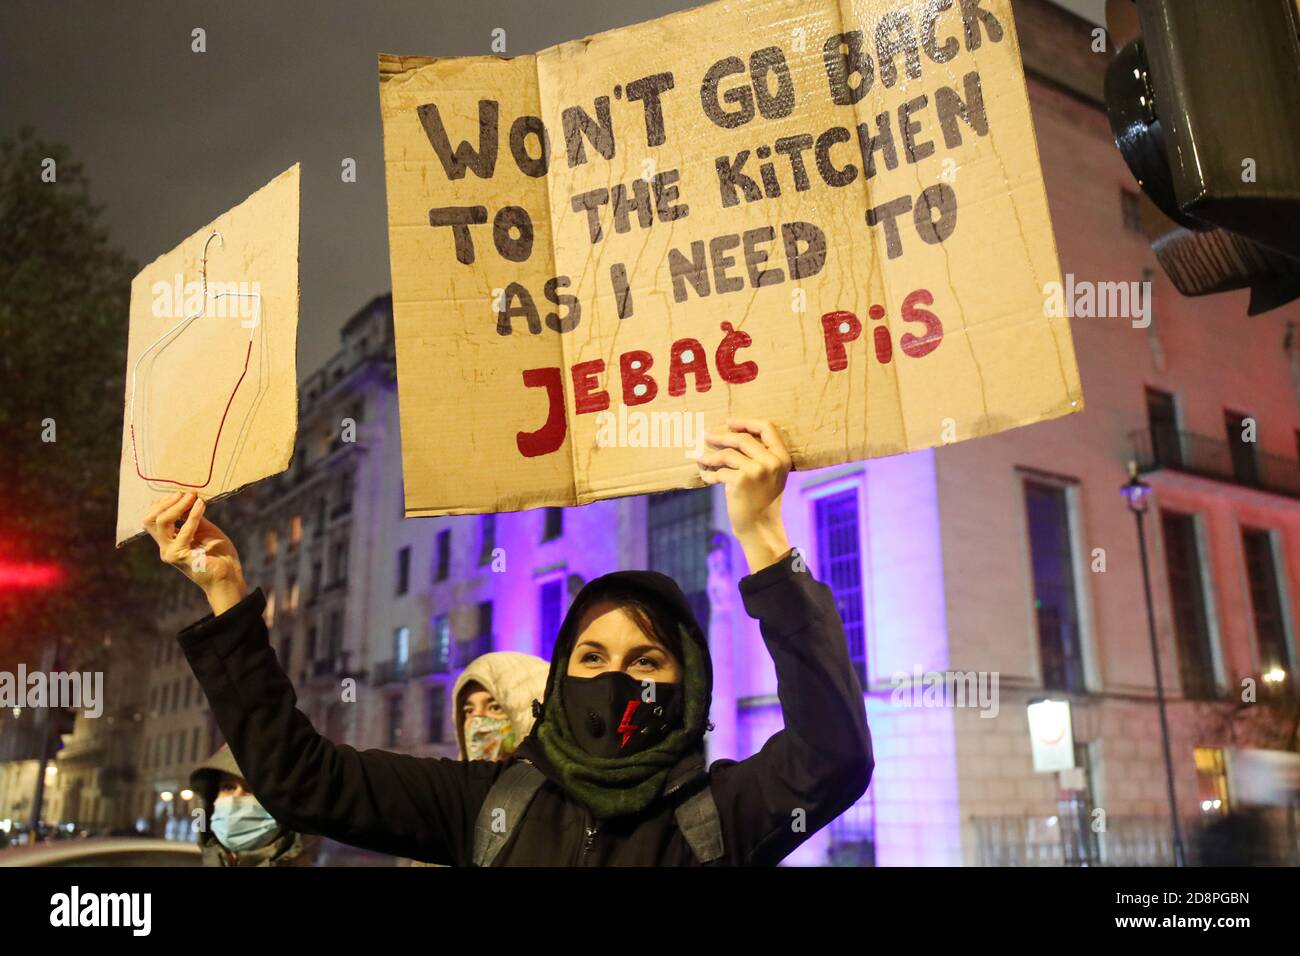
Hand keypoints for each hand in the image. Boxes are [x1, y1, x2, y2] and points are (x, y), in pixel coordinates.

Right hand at [143, 491, 247, 614]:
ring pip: (161, 522)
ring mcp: (170, 553)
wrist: (228, 576)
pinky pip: (184, 531)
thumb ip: (191, 516)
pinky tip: (201, 505)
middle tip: (183, 493)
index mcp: (168, 541)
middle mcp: (165, 547)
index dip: (163, 503)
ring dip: (177, 506)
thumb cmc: (218, 553)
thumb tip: (186, 496)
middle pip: (150, 519)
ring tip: (192, 496)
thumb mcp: (204, 529)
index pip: (153, 518)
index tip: (181, 492)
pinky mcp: (180, 557)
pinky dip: (192, 515)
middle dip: (166, 502)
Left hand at [697, 418, 791, 572]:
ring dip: (710, 457)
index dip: (746, 422)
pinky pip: (719, 471)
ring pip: (727, 454)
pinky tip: (705, 477)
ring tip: (700, 459)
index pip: (767, 427)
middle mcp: (772, 462)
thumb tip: (731, 434)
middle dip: (721, 436)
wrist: (760, 527)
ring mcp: (757, 470)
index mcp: (782, 457)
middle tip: (706, 436)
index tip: (729, 423)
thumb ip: (760, 456)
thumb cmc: (762, 501)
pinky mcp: (740, 480)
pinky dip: (709, 474)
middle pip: (742, 438)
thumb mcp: (771, 475)